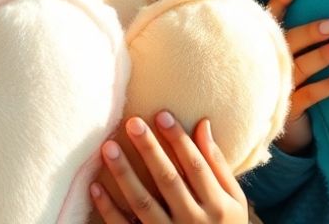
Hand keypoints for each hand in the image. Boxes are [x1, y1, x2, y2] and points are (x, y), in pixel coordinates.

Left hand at [90, 113, 247, 223]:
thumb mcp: (233, 200)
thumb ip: (217, 165)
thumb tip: (203, 123)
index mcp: (217, 205)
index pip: (195, 166)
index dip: (179, 140)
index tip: (161, 115)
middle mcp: (194, 220)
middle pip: (168, 180)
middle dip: (150, 150)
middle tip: (132, 123)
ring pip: (143, 203)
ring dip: (124, 174)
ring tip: (108, 148)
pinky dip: (109, 209)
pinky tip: (95, 186)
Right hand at [265, 0, 328, 154]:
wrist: (272, 125)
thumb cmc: (284, 81)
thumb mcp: (282, 56)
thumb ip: (293, 35)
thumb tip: (323, 5)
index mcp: (266, 45)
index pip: (271, 18)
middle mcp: (269, 62)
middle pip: (288, 42)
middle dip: (309, 32)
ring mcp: (276, 86)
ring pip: (300, 67)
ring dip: (322, 56)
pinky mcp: (287, 109)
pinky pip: (308, 96)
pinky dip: (325, 87)